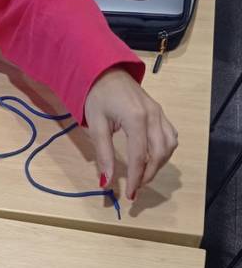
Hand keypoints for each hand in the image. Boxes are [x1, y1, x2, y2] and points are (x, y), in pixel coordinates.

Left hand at [84, 67, 177, 199]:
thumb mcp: (96, 126)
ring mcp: (160, 113)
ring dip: (159, 164)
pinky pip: (170, 135)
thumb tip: (106, 181)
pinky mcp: (160, 112)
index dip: (136, 179)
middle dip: (149, 175)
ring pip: (170, 145)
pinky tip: (152, 158)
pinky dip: (165, 150)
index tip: (130, 195)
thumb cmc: (97, 96)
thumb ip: (103, 154)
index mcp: (136, 119)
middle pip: (159, 153)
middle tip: (136, 189)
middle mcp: (153, 116)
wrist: (106, 71)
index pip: (140, 157)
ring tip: (143, 176)